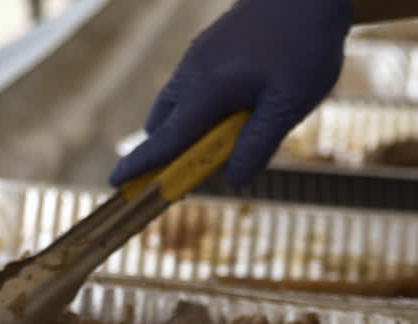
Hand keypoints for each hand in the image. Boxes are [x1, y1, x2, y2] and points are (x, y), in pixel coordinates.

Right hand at [109, 0, 351, 187]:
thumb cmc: (302, 46)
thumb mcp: (286, 106)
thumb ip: (257, 146)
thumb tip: (231, 180)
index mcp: (206, 90)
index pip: (164, 139)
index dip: (140, 164)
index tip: (115, 182)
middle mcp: (192, 72)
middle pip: (163, 124)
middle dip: (170, 150)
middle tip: (204, 167)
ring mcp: (198, 56)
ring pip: (177, 103)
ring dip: (191, 128)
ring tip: (237, 131)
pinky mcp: (209, 47)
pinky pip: (192, 86)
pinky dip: (201, 107)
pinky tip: (244, 102)